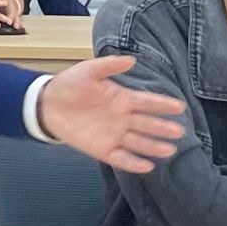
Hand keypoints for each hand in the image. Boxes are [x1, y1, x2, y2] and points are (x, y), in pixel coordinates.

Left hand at [37, 56, 185, 171]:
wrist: (46, 104)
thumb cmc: (69, 85)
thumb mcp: (87, 71)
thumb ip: (108, 66)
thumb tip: (131, 60)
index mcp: (122, 99)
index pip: (147, 102)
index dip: (163, 104)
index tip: (180, 106)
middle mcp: (122, 118)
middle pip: (147, 124)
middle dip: (163, 128)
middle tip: (179, 131)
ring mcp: (114, 135)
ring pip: (138, 142)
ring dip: (153, 146)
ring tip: (169, 149)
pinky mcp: (102, 149)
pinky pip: (121, 158)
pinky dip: (133, 163)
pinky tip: (147, 166)